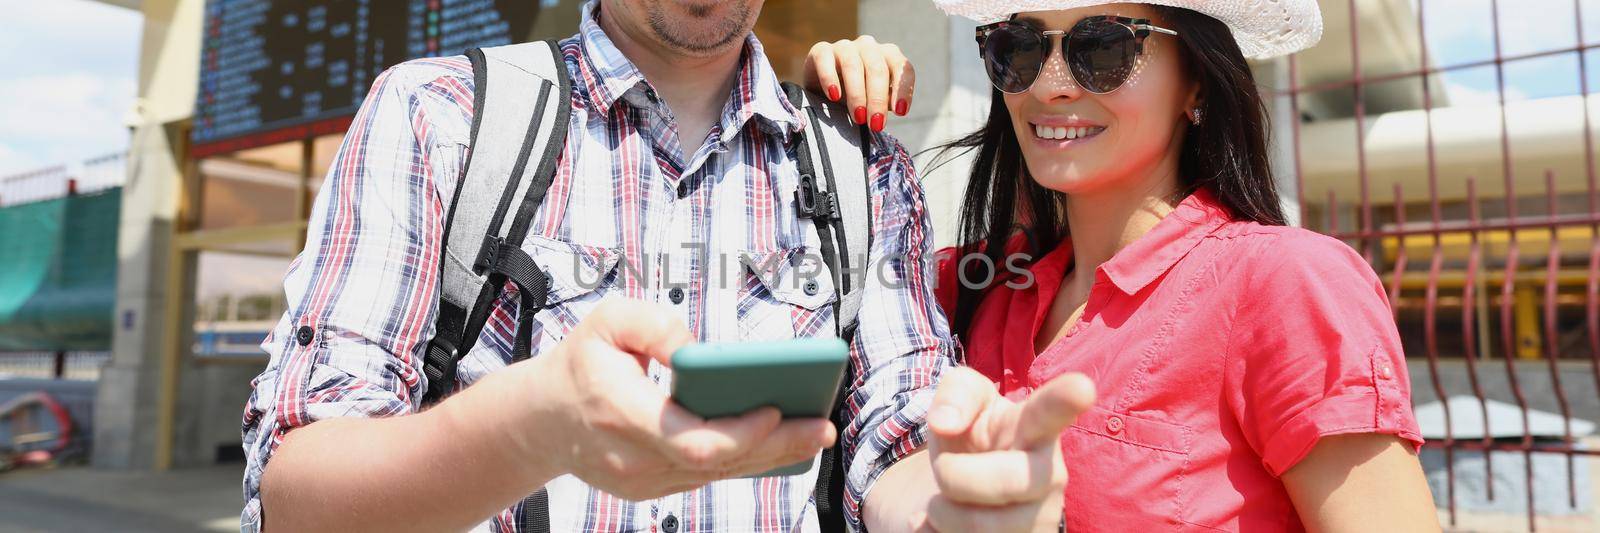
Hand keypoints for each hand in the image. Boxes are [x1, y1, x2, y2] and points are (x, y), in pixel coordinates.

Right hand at [514, 297, 835, 500]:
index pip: (691, 438)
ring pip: (717, 473)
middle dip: (776, 445)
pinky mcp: (652, 489)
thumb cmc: (581, 363)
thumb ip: (652, 323)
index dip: (740, 431)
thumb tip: (695, 348)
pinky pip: (708, 475)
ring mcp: (642, 481)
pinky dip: (746, 459)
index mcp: (620, 412)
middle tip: (823, 427)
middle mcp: (632, 456)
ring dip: (770, 455)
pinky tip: (783, 443)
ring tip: (816, 433)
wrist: (542, 418)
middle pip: (716, 461)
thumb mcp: (606, 320)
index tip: (776, 408)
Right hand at [804, 35, 915, 131]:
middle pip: (877, 69)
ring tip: (858, 117)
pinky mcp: (821, 51)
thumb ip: (886, 101)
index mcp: (888, 55)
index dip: (903, 89)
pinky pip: (826, 60)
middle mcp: (868, 46)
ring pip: (853, 66)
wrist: (822, 91)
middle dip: (877, 99)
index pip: (902, 68)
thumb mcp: (874, 100)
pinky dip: (830, 79)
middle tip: (875, 124)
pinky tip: (834, 96)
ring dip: (857, 94)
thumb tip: (894, 106)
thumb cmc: (855, 94)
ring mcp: (844, 47)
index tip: (900, 112)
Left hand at [915, 368, 1095, 531]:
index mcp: (1035, 428)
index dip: (1066, 400)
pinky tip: (946, 525)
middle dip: (953, 476)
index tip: (1082, 386)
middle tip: (945, 469)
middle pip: (1005, 482)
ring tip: (950, 499)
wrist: (962, 486)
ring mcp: (1042, 520)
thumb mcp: (962, 400)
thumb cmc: (971, 434)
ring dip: (942, 512)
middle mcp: (1049, 475)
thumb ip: (955, 394)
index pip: (1051, 412)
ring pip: (980, 528)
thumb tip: (945, 423)